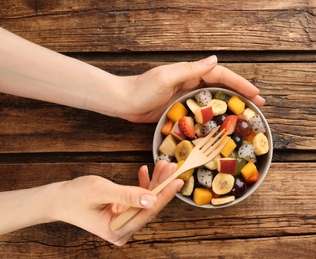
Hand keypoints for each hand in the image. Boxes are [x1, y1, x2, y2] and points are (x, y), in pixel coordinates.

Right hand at [52, 161, 182, 245]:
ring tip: (162, 165)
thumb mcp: (102, 191)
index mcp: (117, 230)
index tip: (177, 181)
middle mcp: (123, 230)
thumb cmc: (75, 196)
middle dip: (161, 185)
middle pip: (149, 206)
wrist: (58, 199)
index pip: (148, 212)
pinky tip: (144, 171)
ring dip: (154, 183)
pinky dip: (142, 185)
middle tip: (172, 168)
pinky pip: (137, 199)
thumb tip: (152, 199)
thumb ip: (127, 195)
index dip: (164, 195)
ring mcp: (123, 223)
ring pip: (146, 201)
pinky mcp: (122, 214)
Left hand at [118, 55, 265, 121]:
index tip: (256, 93)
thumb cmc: (142, 89)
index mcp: (190, 73)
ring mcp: (187, 96)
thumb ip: (190, 70)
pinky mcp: (181, 108)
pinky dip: (215, 116)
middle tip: (258, 105)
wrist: (123, 102)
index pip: (221, 76)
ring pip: (215, 100)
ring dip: (231, 106)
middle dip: (241, 94)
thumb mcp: (166, 77)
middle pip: (222, 87)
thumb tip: (214, 60)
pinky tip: (221, 125)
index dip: (240, 84)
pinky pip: (203, 111)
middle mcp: (191, 83)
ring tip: (246, 116)